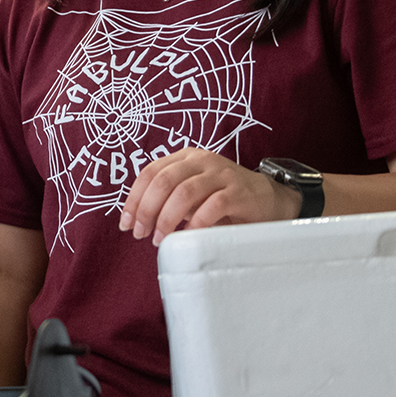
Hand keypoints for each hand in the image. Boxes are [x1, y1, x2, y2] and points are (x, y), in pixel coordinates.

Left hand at [117, 149, 300, 245]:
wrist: (268, 200)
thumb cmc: (223, 199)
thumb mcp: (192, 194)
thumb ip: (168, 198)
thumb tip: (137, 219)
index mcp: (186, 157)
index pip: (150, 172)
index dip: (134, 198)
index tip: (126, 224)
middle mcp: (202, 160)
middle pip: (163, 181)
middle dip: (147, 210)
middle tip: (141, 234)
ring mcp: (221, 174)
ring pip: (184, 192)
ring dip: (167, 218)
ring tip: (160, 239)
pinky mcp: (238, 192)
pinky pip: (211, 206)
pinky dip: (196, 224)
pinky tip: (188, 236)